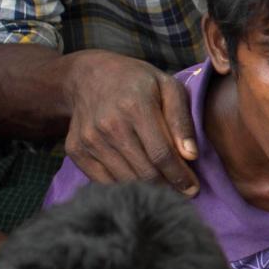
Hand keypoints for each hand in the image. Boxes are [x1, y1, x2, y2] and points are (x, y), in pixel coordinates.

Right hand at [63, 49, 199, 192]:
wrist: (89, 76)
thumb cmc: (136, 81)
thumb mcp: (167, 86)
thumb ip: (181, 120)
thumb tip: (191, 156)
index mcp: (135, 107)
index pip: (161, 154)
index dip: (179, 176)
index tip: (192, 188)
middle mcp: (109, 125)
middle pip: (144, 172)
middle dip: (167, 187)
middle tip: (180, 192)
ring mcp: (89, 139)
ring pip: (124, 180)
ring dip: (146, 190)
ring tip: (162, 188)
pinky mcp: (76, 150)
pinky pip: (102, 181)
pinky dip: (122, 186)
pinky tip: (136, 182)